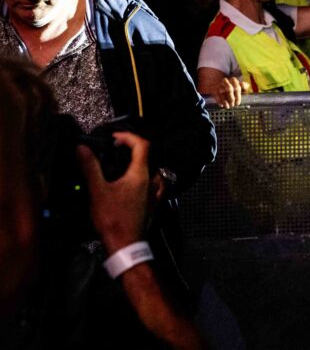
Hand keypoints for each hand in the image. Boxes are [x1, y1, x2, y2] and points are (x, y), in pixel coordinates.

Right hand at [76, 132, 154, 252]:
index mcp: (141, 174)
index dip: (128, 137)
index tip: (114, 138)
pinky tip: (133, 184)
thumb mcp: (98, 191)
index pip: (143, 144)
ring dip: (137, 164)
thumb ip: (90, 167)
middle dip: (131, 149)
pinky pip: (153, 184)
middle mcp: (152, 180)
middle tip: (114, 150)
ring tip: (121, 165)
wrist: (125, 245)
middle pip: (147, 156)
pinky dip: (144, 178)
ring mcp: (155, 193)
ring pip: (151, 170)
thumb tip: (82, 148)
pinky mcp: (153, 203)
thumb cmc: (113, 219)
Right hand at [213, 76, 249, 108]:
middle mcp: (226, 81)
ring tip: (227, 107)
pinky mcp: (214, 89)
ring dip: (225, 101)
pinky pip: (216, 94)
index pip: (237, 87)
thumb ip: (244, 87)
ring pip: (222, 92)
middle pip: (229, 89)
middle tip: (233, 105)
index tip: (237, 103)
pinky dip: (219, 100)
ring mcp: (219, 85)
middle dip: (231, 98)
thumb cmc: (233, 88)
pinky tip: (221, 105)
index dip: (238, 96)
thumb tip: (243, 84)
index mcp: (233, 80)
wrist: (221, 85)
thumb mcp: (240, 87)